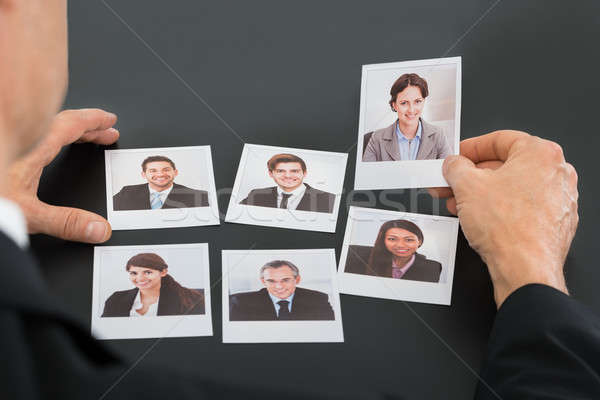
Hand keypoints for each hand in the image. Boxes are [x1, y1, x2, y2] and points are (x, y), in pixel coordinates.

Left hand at [5, 109, 118, 242]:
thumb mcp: (25, 213)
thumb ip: (64, 222)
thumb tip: (97, 228)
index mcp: (31, 144)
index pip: (70, 123)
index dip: (94, 121)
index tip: (109, 120)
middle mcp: (17, 135)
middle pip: (58, 121)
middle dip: (86, 126)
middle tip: (104, 131)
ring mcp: (5, 138)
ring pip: (39, 125)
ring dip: (64, 130)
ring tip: (79, 137)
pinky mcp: (0, 147)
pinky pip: (23, 132)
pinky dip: (41, 136)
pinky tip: (38, 149)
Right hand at [441, 131, 577, 306]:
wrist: (525, 269)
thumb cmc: (508, 228)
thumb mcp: (466, 186)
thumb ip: (455, 167)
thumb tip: (454, 164)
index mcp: (540, 153)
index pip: (499, 139)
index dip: (470, 148)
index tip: (456, 157)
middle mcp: (556, 173)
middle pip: (505, 165)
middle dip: (472, 175)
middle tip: (451, 182)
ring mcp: (559, 199)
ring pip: (512, 187)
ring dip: (481, 194)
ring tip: (459, 204)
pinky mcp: (554, 222)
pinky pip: (522, 207)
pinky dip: (499, 209)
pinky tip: (478, 218)